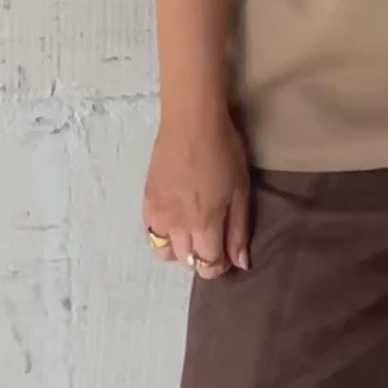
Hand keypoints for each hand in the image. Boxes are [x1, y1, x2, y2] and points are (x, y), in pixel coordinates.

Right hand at [143, 104, 253, 279]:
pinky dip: (163, 236)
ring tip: (192, 232)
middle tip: (214, 239)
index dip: (220, 266)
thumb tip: (239, 263)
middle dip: (202, 258)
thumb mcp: (240, 191)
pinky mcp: (147, 200)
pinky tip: (175, 222)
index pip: (208, 265)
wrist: (191, 121)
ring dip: (180, 250)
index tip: (228, 255)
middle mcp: (177, 225)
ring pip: (164, 251)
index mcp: (204, 224)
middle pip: (187, 260)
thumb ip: (238, 230)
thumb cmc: (224, 151)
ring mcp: (158, 213)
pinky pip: (150, 233)